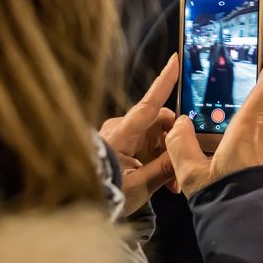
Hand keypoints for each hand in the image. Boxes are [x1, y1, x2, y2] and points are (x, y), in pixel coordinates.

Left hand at [100, 54, 178, 213]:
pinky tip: (165, 183)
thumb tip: (183, 151)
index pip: (149, 104)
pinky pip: (147, 147)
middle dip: (174, 142)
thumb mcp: (140, 185)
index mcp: (123, 134)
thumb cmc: (106, 193)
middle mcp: (122, 129)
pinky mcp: (122, 147)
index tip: (175, 59)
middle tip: (182, 168)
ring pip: (155, 137)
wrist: (80, 203)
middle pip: (159, 123)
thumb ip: (164, 167)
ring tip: (173, 184)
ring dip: (167, 156)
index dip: (164, 81)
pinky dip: (158, 161)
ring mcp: (122, 137)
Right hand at [165, 53, 262, 198]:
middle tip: (248, 81)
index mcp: (251, 127)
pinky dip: (261, 134)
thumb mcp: (192, 173)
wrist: (256, 229)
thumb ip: (180, 145)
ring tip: (239, 116)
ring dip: (261, 114)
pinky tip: (243, 146)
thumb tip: (178, 125)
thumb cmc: (228, 198)